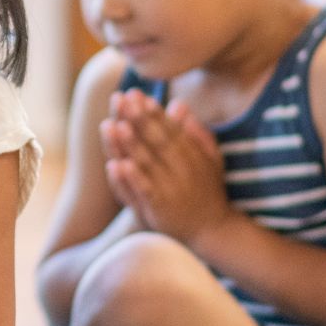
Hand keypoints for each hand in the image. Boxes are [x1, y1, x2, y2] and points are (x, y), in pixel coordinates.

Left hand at [101, 91, 230, 248]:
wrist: (212, 231)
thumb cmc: (208, 191)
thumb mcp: (210, 159)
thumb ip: (195, 132)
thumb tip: (179, 104)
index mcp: (193, 155)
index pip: (170, 129)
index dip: (152, 112)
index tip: (137, 95)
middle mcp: (182, 169)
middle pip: (156, 140)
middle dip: (137, 119)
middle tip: (121, 99)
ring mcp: (171, 189)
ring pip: (147, 163)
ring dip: (129, 144)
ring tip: (113, 124)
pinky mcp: (160, 208)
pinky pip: (145, 190)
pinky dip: (132, 178)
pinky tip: (118, 164)